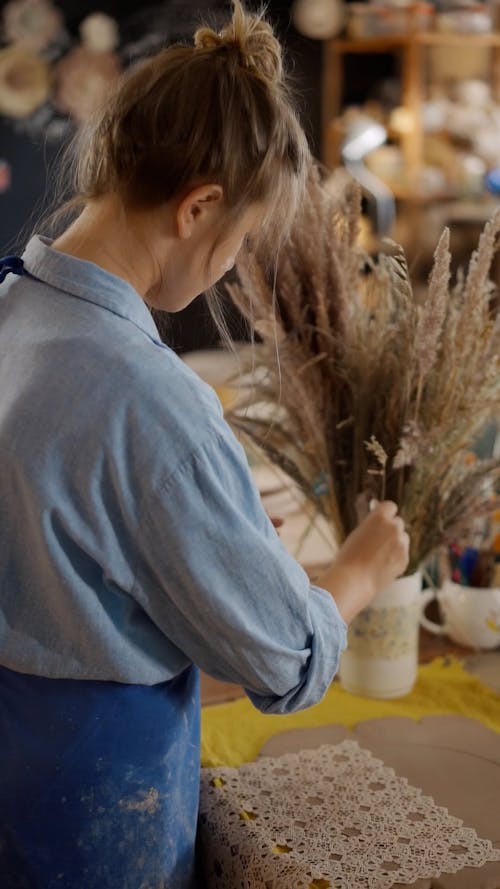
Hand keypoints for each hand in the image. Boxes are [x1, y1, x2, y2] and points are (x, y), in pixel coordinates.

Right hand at [319, 501, 408, 623]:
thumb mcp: (358, 532)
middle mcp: (393, 528)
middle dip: (390, 529)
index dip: (385, 513)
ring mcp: (401, 544)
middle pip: (398, 522)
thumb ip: (372, 525)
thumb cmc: (349, 556)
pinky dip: (395, 557)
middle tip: (378, 540)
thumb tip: (380, 518)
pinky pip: (402, 553)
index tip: (381, 520)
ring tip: (378, 555)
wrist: (354, 580)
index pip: (390, 506)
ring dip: (395, 542)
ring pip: (402, 538)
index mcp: (379, 517)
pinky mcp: (404, 559)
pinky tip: (381, 564)